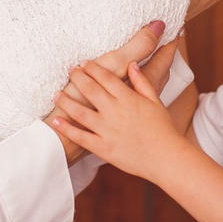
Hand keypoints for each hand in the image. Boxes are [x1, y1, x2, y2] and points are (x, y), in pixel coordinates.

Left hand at [45, 22, 176, 164]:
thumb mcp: (155, 101)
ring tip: (56, 94)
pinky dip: (67, 129)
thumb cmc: (163, 129)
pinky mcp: (103, 148)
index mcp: (128, 99)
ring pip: (81, 113)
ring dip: (66, 102)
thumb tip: (132, 65)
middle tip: (70, 71)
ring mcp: (108, 130)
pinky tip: (57, 122)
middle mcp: (115, 112)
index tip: (83, 63)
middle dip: (77, 78)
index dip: (92, 68)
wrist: (166, 158)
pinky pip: (81, 137)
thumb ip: (142, 82)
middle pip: (90, 90)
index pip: (105, 78)